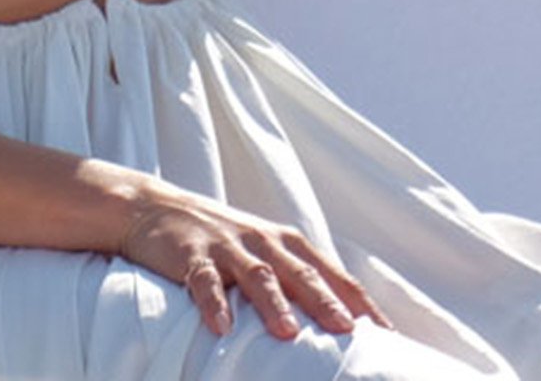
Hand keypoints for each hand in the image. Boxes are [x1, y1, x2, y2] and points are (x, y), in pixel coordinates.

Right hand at [115, 190, 381, 339]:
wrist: (155, 207)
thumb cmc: (220, 239)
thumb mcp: (263, 252)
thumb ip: (296, 280)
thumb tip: (339, 322)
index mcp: (286, 243)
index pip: (332, 274)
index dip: (359, 303)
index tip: (385, 333)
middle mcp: (263, 241)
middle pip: (301, 273)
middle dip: (326, 302)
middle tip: (348, 331)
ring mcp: (227, 247)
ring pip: (258, 275)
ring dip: (273, 303)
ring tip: (287, 332)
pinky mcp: (191, 254)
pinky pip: (204, 281)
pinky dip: (213, 303)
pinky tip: (220, 327)